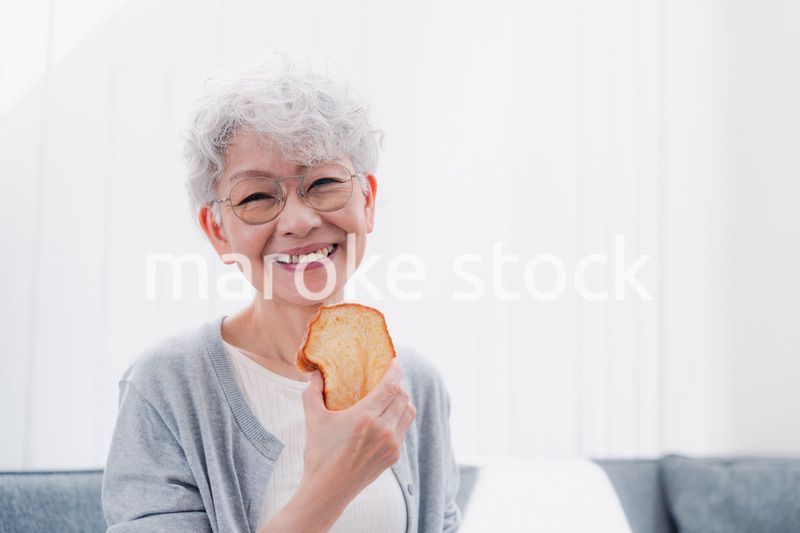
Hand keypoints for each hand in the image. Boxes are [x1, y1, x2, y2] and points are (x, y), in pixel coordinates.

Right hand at [299, 359, 415, 511]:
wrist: (328, 492)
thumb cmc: (320, 455)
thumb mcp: (313, 420)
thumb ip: (313, 392)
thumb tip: (316, 373)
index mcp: (365, 418)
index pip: (390, 387)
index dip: (395, 371)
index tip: (394, 361)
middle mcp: (383, 430)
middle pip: (403, 397)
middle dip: (400, 383)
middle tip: (390, 375)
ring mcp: (391, 445)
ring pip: (408, 413)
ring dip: (403, 400)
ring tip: (392, 393)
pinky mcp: (393, 456)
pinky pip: (404, 429)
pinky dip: (400, 417)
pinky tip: (388, 415)